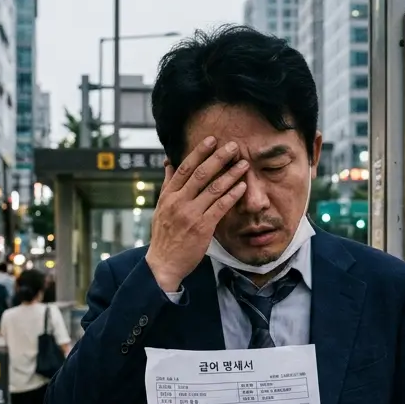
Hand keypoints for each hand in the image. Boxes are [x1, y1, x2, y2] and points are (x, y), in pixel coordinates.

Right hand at [144, 137, 250, 291]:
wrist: (163, 263)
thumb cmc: (164, 235)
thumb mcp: (161, 207)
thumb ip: (168, 185)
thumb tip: (168, 163)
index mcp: (168, 195)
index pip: (184, 168)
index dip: (198, 152)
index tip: (211, 140)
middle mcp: (178, 202)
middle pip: (200, 174)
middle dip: (218, 158)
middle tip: (233, 145)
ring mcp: (190, 214)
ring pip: (213, 189)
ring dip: (230, 174)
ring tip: (243, 164)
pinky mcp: (202, 228)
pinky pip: (220, 207)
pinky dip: (232, 195)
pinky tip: (242, 186)